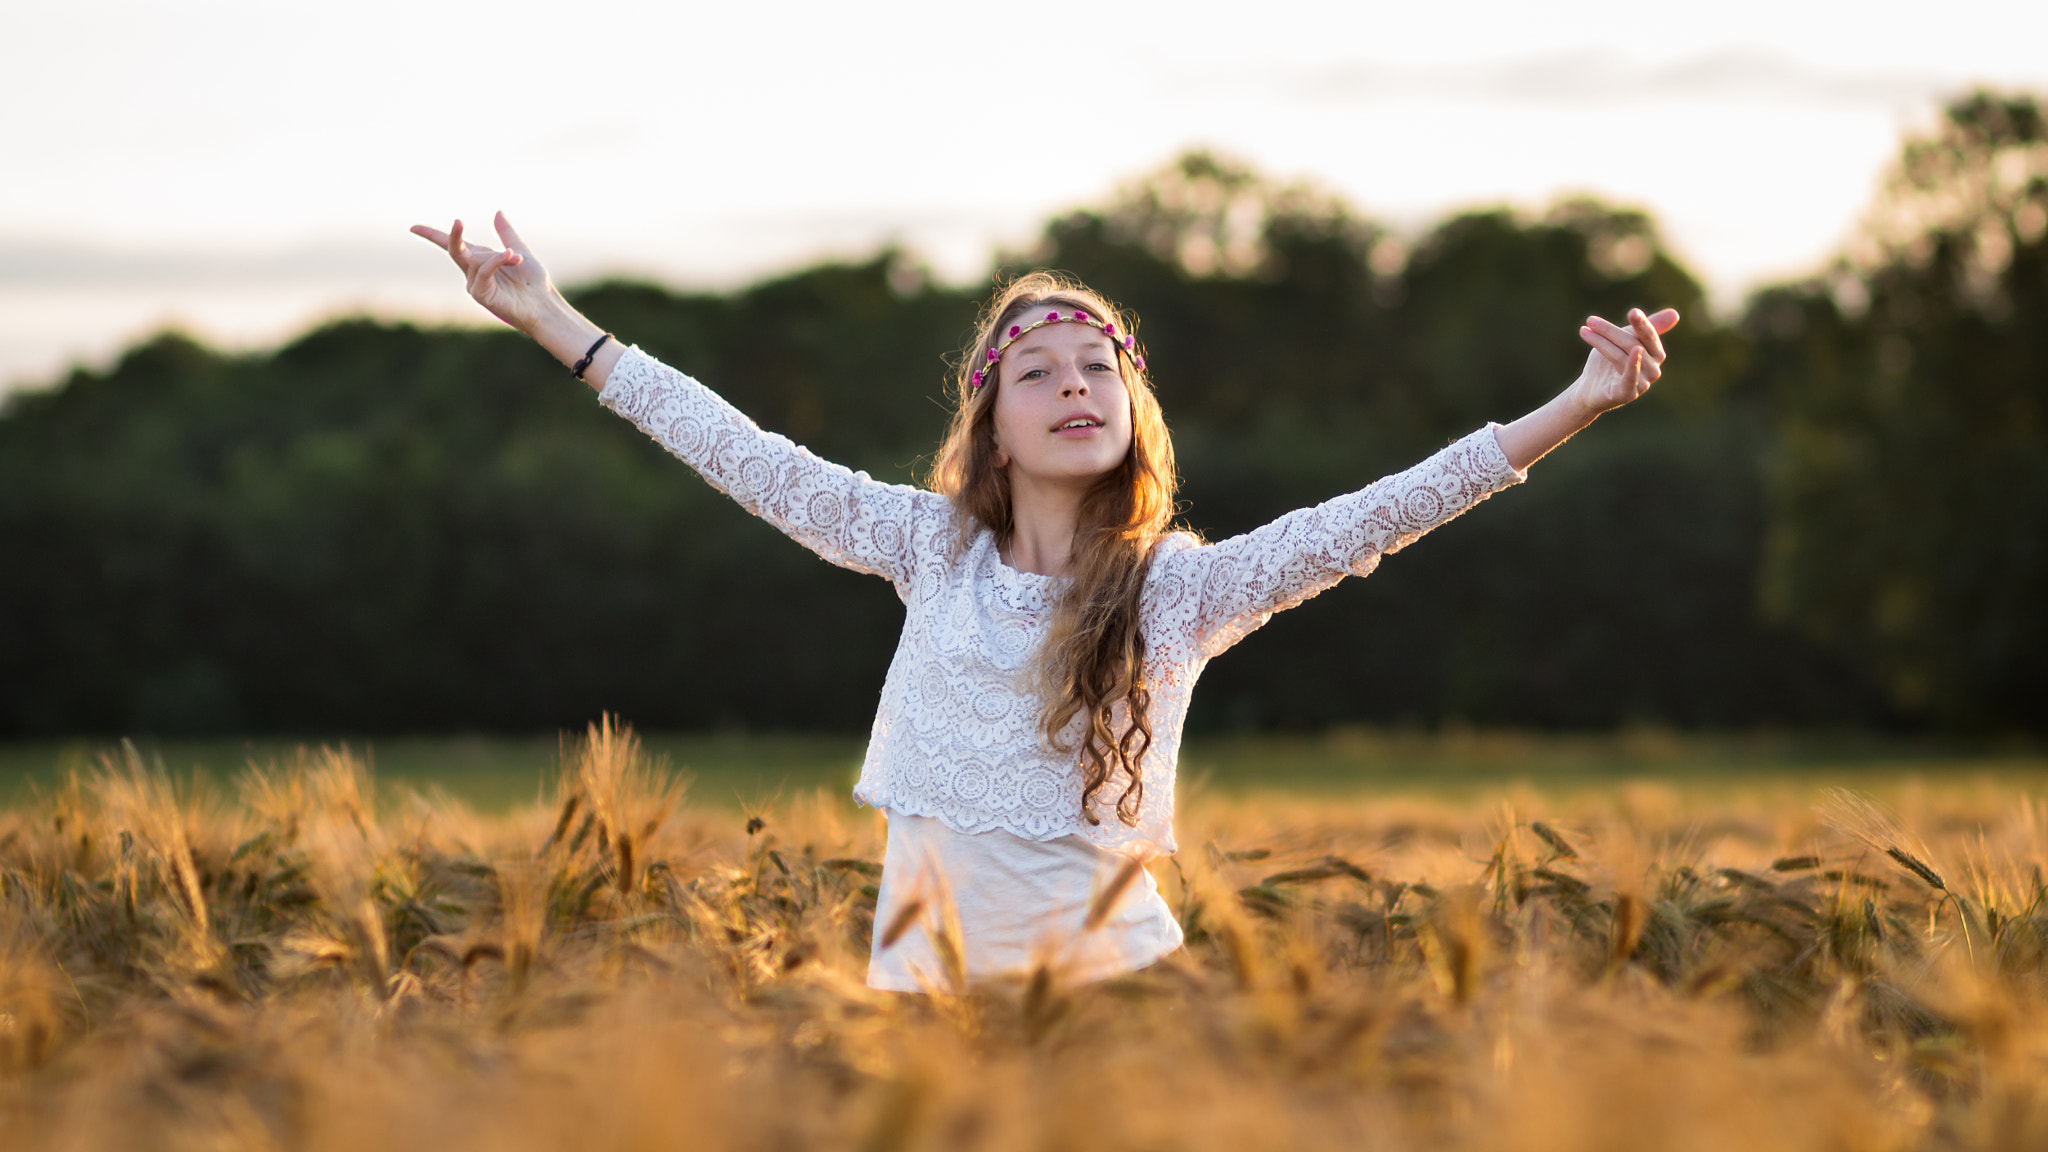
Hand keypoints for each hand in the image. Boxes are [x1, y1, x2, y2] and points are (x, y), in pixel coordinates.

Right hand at [409, 211, 558, 333]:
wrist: (543, 303)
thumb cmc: (533, 281)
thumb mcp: (518, 250)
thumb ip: (506, 233)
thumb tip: (497, 212)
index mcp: (480, 260)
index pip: (451, 246)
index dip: (432, 235)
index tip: (413, 228)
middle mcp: (473, 272)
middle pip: (454, 249)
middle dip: (454, 235)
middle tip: (458, 221)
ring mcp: (475, 284)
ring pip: (476, 258)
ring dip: (499, 255)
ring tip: (517, 260)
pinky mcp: (481, 295)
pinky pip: (483, 270)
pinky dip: (496, 261)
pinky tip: (511, 257)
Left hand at [1568, 307, 1679, 415]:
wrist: (1588, 389)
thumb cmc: (1607, 362)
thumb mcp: (1624, 340)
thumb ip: (1644, 328)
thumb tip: (1675, 314)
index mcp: (1655, 355)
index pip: (1650, 335)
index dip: (1642, 323)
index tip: (1633, 312)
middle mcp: (1653, 370)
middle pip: (1633, 344)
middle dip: (1610, 331)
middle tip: (1590, 320)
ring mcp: (1643, 383)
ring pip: (1623, 356)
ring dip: (1602, 342)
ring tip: (1585, 331)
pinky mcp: (1628, 394)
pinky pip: (1631, 378)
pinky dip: (1633, 364)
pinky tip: (1635, 351)